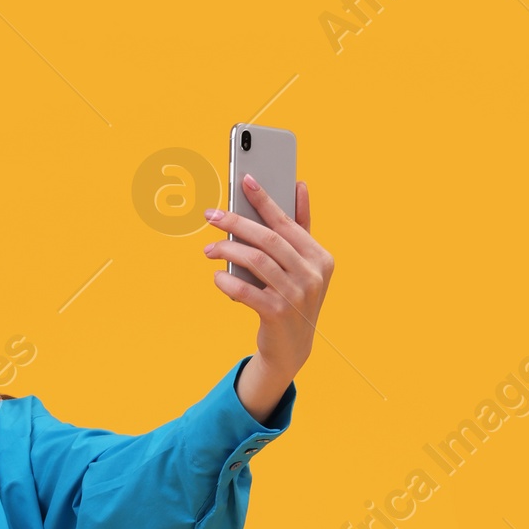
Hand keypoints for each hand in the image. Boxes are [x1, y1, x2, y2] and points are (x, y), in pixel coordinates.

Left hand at [203, 177, 333, 423]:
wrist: (291, 349)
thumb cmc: (292, 297)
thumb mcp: (303, 265)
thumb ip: (301, 228)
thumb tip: (300, 186)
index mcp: (320, 257)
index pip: (287, 223)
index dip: (265, 200)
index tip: (245, 180)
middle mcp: (312, 275)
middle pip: (268, 240)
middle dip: (237, 224)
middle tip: (212, 216)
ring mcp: (296, 296)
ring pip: (256, 262)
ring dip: (228, 251)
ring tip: (209, 249)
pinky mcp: (277, 315)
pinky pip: (245, 291)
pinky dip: (227, 282)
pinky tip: (216, 276)